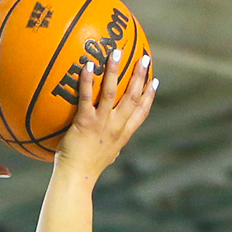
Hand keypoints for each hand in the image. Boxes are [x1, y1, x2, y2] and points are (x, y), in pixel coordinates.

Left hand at [54, 47, 155, 179]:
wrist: (77, 179)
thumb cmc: (86, 170)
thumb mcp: (106, 156)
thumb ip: (110, 146)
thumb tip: (113, 147)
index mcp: (123, 135)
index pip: (142, 112)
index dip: (150, 96)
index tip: (155, 81)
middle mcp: (116, 127)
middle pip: (133, 97)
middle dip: (140, 76)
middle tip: (145, 58)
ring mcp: (102, 124)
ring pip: (112, 92)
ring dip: (116, 70)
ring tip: (117, 52)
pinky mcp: (85, 123)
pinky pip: (86, 98)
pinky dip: (87, 81)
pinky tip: (87, 66)